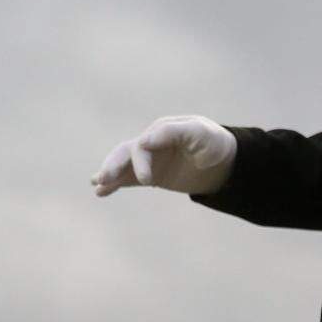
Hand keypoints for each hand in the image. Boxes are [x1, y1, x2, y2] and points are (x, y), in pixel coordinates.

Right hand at [91, 115, 237, 197]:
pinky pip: (129, 179)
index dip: (142, 160)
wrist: (225, 162)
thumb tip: (144, 140)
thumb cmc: (213, 143)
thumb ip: (173, 132)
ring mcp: (149, 160)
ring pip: (123, 165)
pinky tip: (100, 191)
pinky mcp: (151, 176)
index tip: (145, 179)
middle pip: (126, 153)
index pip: (145, 145)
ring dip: (109, 173)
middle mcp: (150, 143)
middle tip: (105, 179)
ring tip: (97, 185)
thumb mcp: (199, 134)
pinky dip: (115, 184)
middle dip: (115, 166)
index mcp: (160, 130)